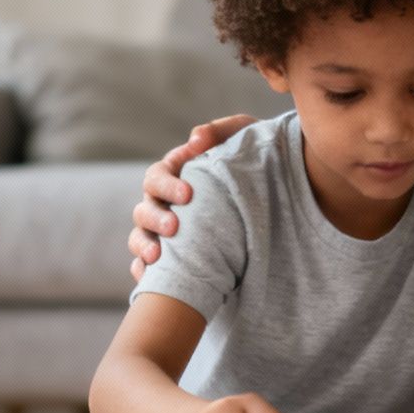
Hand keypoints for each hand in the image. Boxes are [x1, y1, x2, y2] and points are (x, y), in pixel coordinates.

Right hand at [129, 115, 259, 282]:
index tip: (188, 193)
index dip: (168, 184)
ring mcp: (161, 230)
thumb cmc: (252, 161)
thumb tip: (196, 138)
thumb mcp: (243, 139)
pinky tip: (151, 280)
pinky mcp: (169, 256)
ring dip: (144, 246)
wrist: (274, 195)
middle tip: (174, 227)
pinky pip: (147, 266)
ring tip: (157, 258)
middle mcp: (162, 202)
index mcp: (174, 174)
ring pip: (139, 237)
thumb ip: (220, 132)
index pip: (158, 175)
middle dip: (156, 218)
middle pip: (144, 208)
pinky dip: (145, 272)